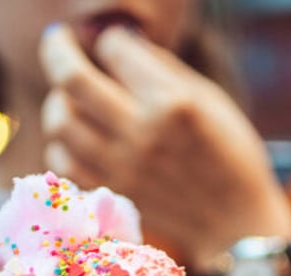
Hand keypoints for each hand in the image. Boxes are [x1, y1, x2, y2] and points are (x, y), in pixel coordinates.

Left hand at [39, 25, 290, 268]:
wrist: (233, 221)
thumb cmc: (227, 152)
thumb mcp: (209, 98)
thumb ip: (160, 67)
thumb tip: (113, 42)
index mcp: (172, 103)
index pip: (114, 49)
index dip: (110, 40)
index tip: (112, 44)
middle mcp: (142, 134)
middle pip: (71, 79)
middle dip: (57, 49)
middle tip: (57, 41)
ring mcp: (121, 168)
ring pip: (59, 122)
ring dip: (58, 100)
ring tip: (69, 96)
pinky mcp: (109, 194)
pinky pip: (62, 162)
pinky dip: (61, 143)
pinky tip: (75, 136)